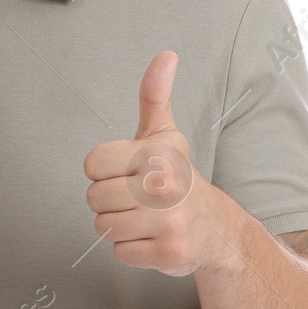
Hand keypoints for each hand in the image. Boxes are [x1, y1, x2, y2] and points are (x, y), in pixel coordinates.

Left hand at [83, 51, 233, 276]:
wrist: (216, 228)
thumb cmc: (178, 178)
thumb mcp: (164, 135)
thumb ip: (155, 95)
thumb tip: (166, 55)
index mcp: (157, 154)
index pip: (91, 164)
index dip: (103, 171)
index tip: (126, 172)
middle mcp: (165, 186)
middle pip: (94, 198)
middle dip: (109, 201)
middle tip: (135, 198)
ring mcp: (168, 222)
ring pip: (104, 227)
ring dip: (119, 226)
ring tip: (143, 217)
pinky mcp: (167, 253)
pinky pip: (120, 253)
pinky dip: (131, 249)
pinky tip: (151, 237)